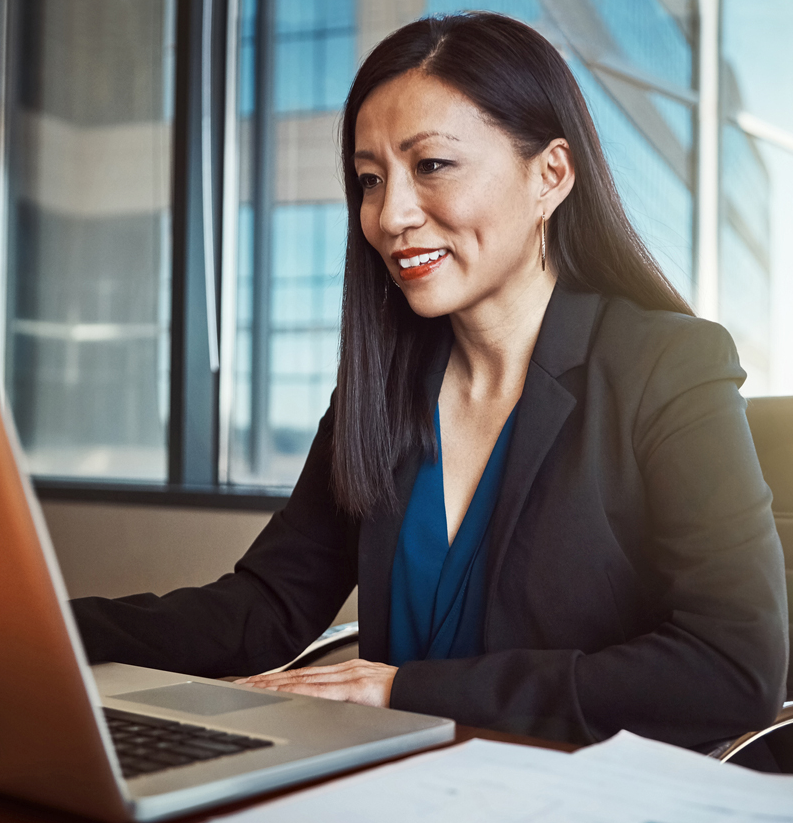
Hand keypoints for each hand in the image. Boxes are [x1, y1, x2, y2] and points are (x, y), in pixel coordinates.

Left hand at [234, 659, 397, 707]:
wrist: (430, 692)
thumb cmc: (406, 698)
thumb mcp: (373, 697)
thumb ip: (351, 699)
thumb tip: (331, 709)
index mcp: (349, 673)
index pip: (305, 675)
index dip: (278, 678)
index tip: (255, 683)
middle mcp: (347, 670)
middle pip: (298, 675)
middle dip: (267, 680)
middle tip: (239, 684)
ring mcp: (352, 677)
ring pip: (304, 680)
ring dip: (274, 684)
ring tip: (250, 688)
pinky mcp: (358, 687)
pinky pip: (322, 690)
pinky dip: (298, 690)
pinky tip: (281, 694)